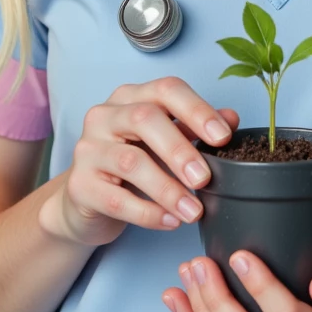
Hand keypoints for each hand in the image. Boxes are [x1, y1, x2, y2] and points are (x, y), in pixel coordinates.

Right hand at [39, 77, 237, 247]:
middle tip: (205, 178)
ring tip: (193, 210)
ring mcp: (88, 149)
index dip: (197, 110)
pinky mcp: (79, 185)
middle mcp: (104, 116)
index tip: (223, 137)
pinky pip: (117, 199)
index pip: (166, 90)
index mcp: (130, 97)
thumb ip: (194, 129)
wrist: (86, 200)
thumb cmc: (131, 164)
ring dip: (168, 189)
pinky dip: (148, 213)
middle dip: (180, 149)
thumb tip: (232, 119)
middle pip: (144, 119)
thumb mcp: (164, 143)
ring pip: (131, 161)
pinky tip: (170, 222)